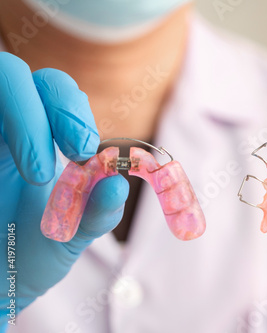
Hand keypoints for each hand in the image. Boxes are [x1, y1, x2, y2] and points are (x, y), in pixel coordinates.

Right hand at [0, 52, 128, 325]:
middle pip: (12, 73)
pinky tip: (3, 178)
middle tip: (75, 152)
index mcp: (36, 136)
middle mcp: (0, 129)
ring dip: (20, 117)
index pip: (53, 89)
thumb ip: (98, 211)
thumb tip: (118, 183)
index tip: (85, 149)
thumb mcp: (74, 234)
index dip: (71, 107)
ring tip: (39, 174)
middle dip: (48, 105)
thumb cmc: (31, 252)